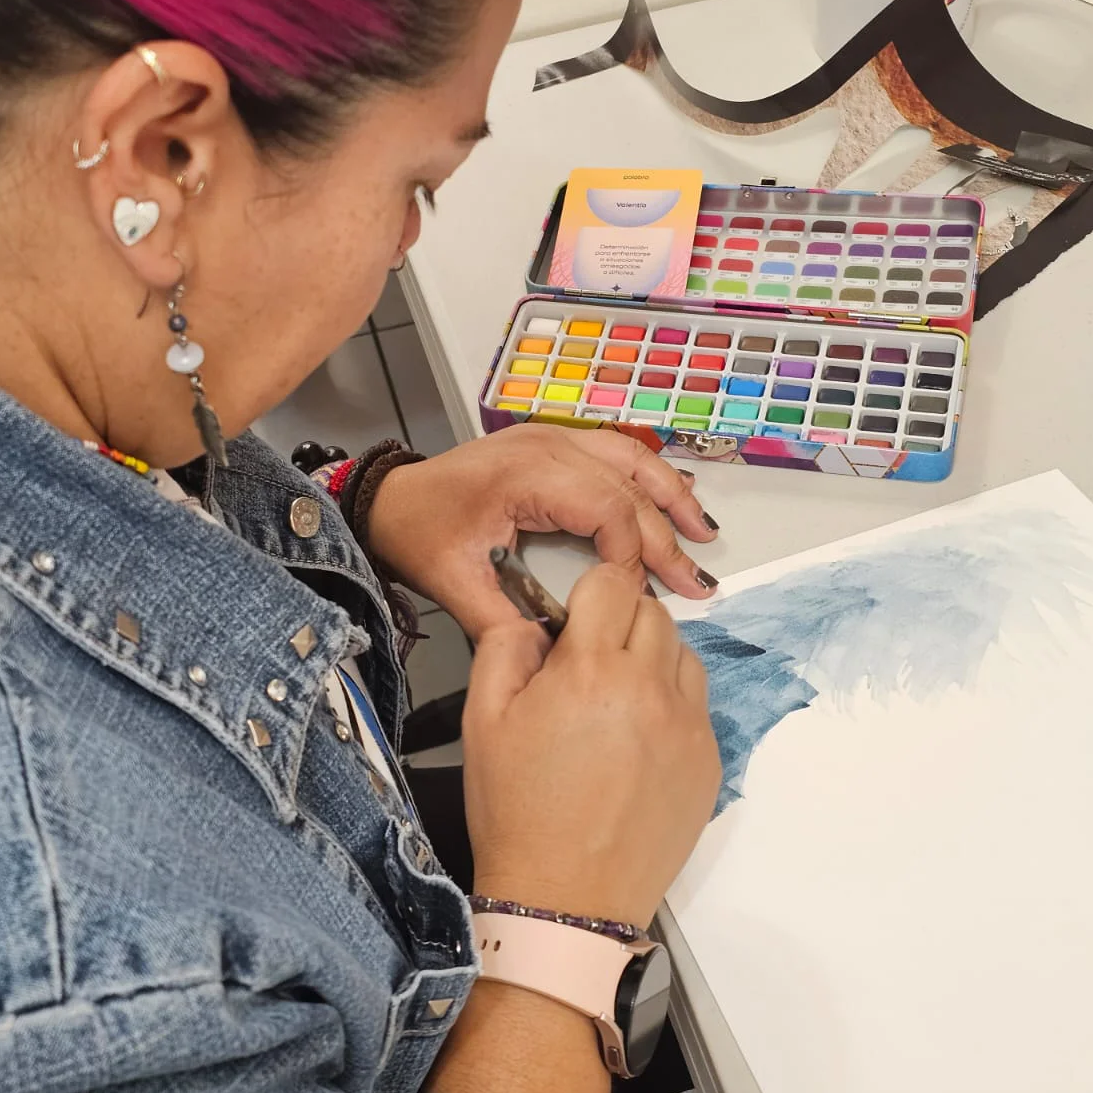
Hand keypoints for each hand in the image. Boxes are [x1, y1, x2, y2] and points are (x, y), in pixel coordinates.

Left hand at [366, 425, 718, 638]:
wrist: (389, 500)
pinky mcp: (554, 443)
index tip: (640, 600)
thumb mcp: (458, 585)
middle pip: (628, 489)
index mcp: (527, 475)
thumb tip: (560, 654)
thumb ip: (509, 623)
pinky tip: (675, 496)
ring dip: (671, 495)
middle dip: (666, 539)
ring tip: (704, 534)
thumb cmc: (420, 534)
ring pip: (632, 459)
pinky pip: (617, 451)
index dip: (632, 557)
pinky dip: (650, 475)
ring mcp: (553, 437)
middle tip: (697, 585)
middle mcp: (548, 446)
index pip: (607, 510)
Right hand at [462, 564, 719, 929]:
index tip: (575, 623)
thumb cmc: (517, 811)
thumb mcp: (482, 720)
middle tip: (590, 665)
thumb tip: (537, 622)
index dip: (591, 594)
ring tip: (618, 700)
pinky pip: (698, 706)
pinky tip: (638, 740)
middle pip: (653, 613)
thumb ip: (504, 647)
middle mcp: (650, 688)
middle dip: (622, 622)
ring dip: (654, 658)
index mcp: (591, 669)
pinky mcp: (708, 761)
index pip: (614, 584)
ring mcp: (688, 726)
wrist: (565, 899)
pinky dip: (672, 705)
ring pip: (684, 653)